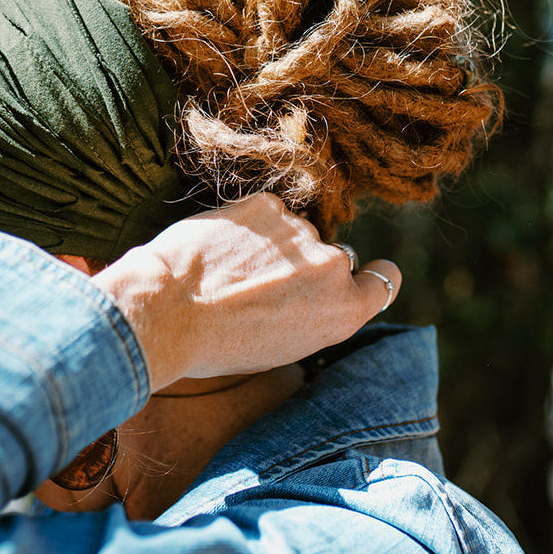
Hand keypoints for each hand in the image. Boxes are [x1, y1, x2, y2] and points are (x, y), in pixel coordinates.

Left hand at [92, 193, 400, 392]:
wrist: (168, 312)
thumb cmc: (216, 345)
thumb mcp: (281, 348)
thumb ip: (312, 315)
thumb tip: (307, 293)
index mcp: (343, 313)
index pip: (384, 280)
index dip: (370, 275)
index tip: (357, 274)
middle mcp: (334, 267)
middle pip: (333, 258)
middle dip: (305, 268)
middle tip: (261, 287)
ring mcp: (302, 231)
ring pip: (294, 234)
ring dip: (272, 245)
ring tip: (229, 272)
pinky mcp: (267, 204)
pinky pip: (266, 213)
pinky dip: (247, 226)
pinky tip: (220, 249)